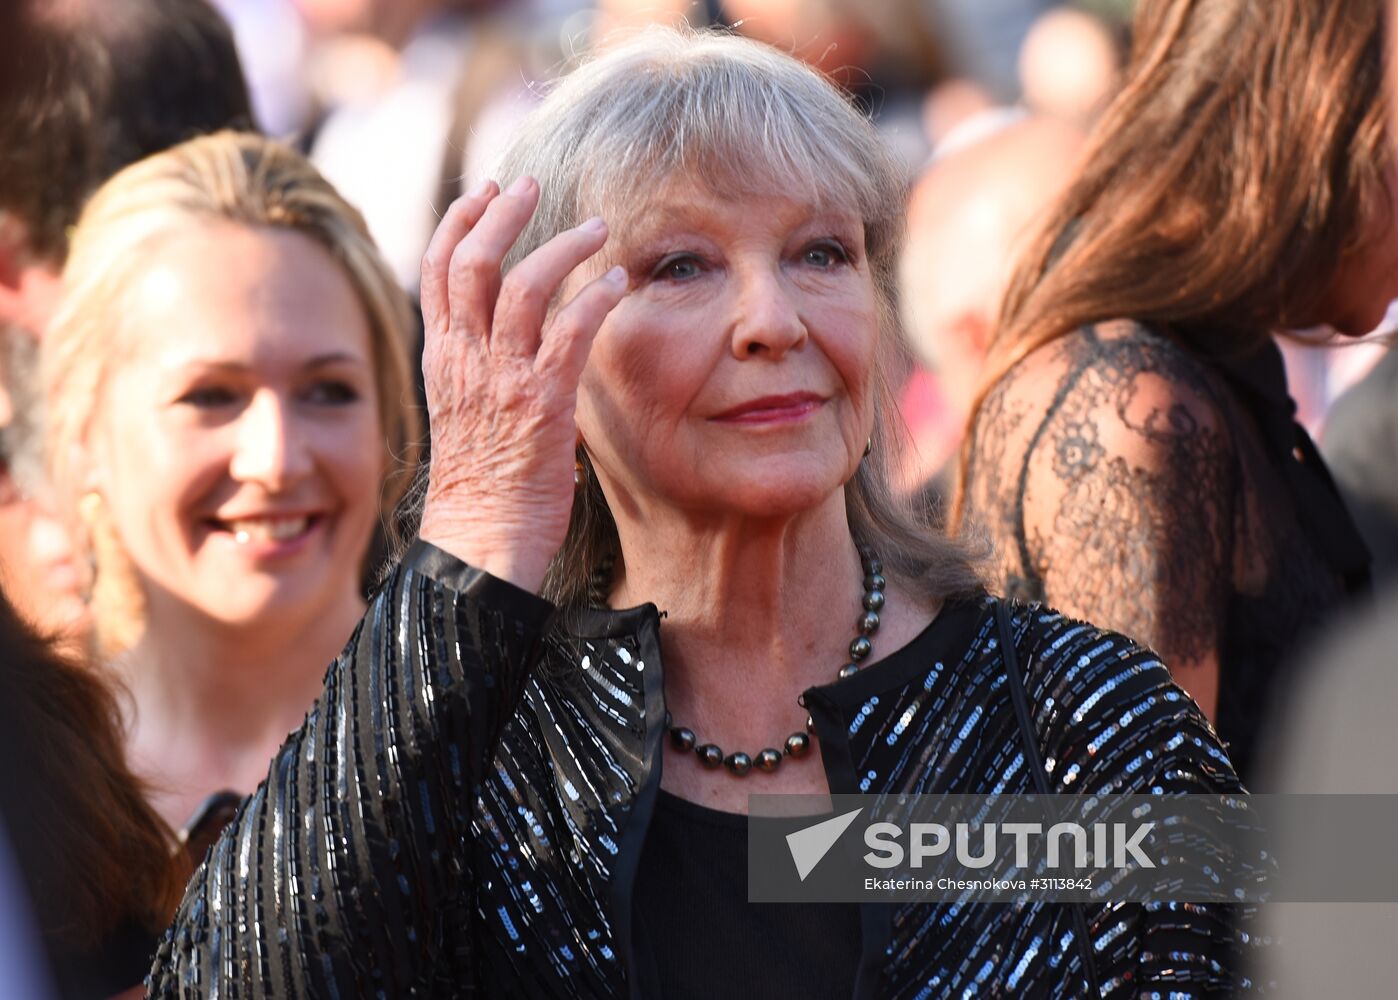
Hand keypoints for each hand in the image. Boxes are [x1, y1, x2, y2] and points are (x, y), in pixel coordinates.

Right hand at [417, 176, 626, 591]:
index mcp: (442, 361)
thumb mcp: (468, 419)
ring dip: (560, 246)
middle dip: (502, 214)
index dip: (459, 224)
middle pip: (471, 261)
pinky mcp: (540, 402)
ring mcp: (501, 379)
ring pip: (519, 283)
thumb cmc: (482, 494)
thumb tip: (518, 350)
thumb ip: (485, 375)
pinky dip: (595, 299)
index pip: (438, 273)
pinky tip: (618, 284)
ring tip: (597, 227)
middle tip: (531, 184)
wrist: (479, 547)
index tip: (483, 193)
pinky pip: (568, 331)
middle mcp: (464, 360)